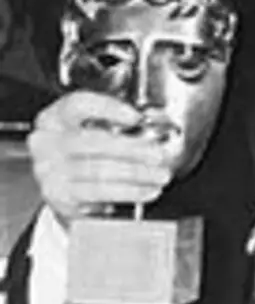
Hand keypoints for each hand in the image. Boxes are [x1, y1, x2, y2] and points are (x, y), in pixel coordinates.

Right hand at [28, 91, 174, 225]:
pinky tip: (146, 191)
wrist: (58, 190)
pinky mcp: (60, 197)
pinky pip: (99, 194)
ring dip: (137, 174)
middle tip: (159, 155)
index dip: (108, 108)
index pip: (77, 105)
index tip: (136, 117)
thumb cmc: (81, 155)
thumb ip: (115, 126)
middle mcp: (46, 143)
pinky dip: (129, 192)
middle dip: (133, 149)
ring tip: (160, 175)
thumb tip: (153, 137)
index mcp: (53, 119)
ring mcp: (50, 171)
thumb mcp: (88, 132)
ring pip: (100, 171)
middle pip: (94, 141)